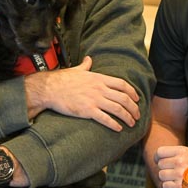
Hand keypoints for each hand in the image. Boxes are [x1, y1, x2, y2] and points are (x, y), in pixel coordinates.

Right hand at [25, 56, 139, 129]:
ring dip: (127, 117)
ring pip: (118, 109)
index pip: (122, 85)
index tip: (137, 99)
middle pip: (123, 98)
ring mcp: (94, 100)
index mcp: (99, 78)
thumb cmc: (62, 79)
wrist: (50, 89)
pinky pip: (105, 118)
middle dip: (133, 108)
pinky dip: (114, 124)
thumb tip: (89, 59)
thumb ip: (86, 65)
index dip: (132, 92)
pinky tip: (118, 129)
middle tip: (137, 115)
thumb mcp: (77, 70)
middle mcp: (100, 89)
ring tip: (131, 123)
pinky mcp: (87, 110)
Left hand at [154, 145, 187, 187]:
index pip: (160, 152)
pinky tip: (177, 186)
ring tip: (176, 180)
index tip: (160, 161)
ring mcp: (179, 174)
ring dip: (167, 179)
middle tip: (172, 173)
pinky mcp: (179, 186)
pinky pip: (165, 186)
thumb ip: (177, 154)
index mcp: (182, 151)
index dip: (158, 158)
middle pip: (160, 165)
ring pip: (161, 175)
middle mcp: (179, 161)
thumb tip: (161, 158)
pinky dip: (169, 187)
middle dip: (165, 169)